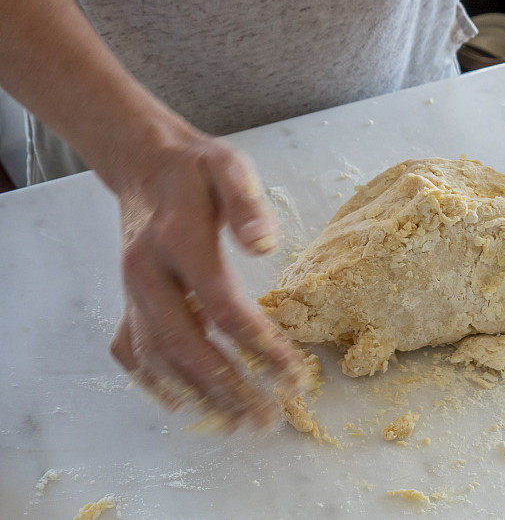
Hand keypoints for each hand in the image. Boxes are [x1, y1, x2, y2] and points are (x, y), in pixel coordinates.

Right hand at [108, 129, 302, 430]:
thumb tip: (265, 244)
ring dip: (197, 394)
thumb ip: (247, 204)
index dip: (259, 345)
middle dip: (228, 387)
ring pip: (159, 356)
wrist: (143, 165)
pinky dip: (154, 382)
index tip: (293, 375)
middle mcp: (148, 272)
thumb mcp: (228, 168)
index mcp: (178, 239)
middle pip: (187, 344)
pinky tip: (182, 403)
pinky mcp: (126, 300)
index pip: (223, 307)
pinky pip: (132, 350)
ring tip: (234, 424)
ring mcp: (131, 291)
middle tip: (265, 419)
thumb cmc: (195, 169)